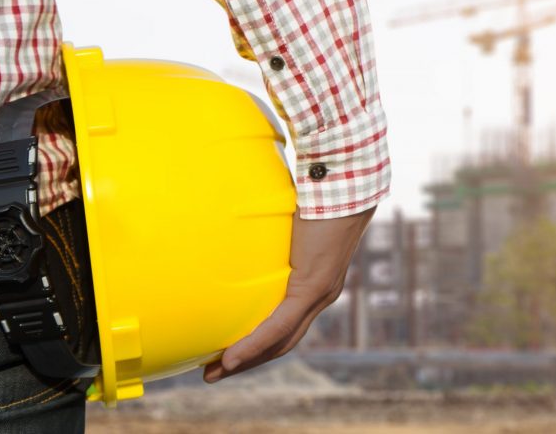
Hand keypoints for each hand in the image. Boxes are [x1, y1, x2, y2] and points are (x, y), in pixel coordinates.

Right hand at [203, 205, 376, 382]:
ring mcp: (319, 294)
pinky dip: (255, 343)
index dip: (258, 344)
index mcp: (314, 283)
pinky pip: (280, 324)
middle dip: (247, 361)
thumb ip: (266, 232)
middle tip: (213, 373)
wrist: (341, 181)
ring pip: (281, 341)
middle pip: (282, 343)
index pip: (286, 326)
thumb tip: (234, 221)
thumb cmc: (313, 192)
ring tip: (215, 373)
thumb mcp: (283, 220)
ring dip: (246, 361)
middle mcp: (320, 296)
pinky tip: (231, 357)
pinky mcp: (313, 286)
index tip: (228, 354)